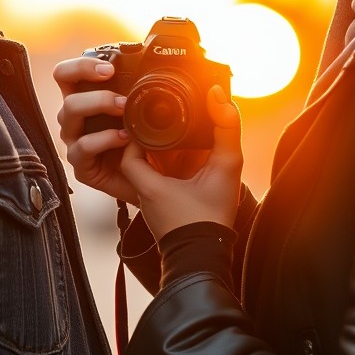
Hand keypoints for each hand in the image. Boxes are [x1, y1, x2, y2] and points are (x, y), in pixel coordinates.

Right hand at [53, 57, 136, 202]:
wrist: (150, 183)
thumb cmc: (144, 146)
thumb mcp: (145, 115)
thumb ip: (144, 95)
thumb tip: (166, 72)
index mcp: (86, 100)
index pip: (68, 74)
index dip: (82, 65)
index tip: (109, 68)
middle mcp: (76, 118)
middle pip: (64, 85)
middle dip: (90, 80)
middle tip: (120, 91)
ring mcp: (75, 140)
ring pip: (69, 111)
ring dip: (98, 104)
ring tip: (124, 110)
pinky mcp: (81, 165)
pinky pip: (82, 147)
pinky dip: (104, 139)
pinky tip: (124, 138)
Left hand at [121, 86, 242, 239]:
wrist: (207, 258)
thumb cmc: (212, 218)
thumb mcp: (226, 168)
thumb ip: (226, 130)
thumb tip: (217, 97)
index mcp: (149, 184)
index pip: (128, 152)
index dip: (138, 133)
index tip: (154, 122)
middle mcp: (143, 197)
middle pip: (134, 161)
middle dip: (147, 143)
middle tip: (163, 128)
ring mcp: (150, 210)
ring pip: (143, 177)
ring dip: (155, 161)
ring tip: (173, 147)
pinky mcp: (159, 218)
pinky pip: (153, 191)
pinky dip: (162, 178)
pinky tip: (180, 172)